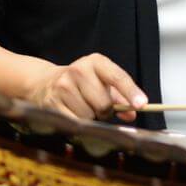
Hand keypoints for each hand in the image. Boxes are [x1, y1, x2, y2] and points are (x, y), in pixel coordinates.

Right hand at [25, 53, 146, 122]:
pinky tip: (73, 114)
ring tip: (83, 108)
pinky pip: (74, 122)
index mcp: (96, 62)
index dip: (131, 92)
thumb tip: (132, 114)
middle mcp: (78, 70)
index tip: (142, 104)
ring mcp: (63, 86)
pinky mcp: (51, 102)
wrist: (44, 83)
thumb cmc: (81, 84)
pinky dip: (78, 123)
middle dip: (105, 111)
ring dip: (90, 118)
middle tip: (99, 108)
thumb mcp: (102, 82)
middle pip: (104, 103)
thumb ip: (120, 98)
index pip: (118, 77)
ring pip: (89, 115)